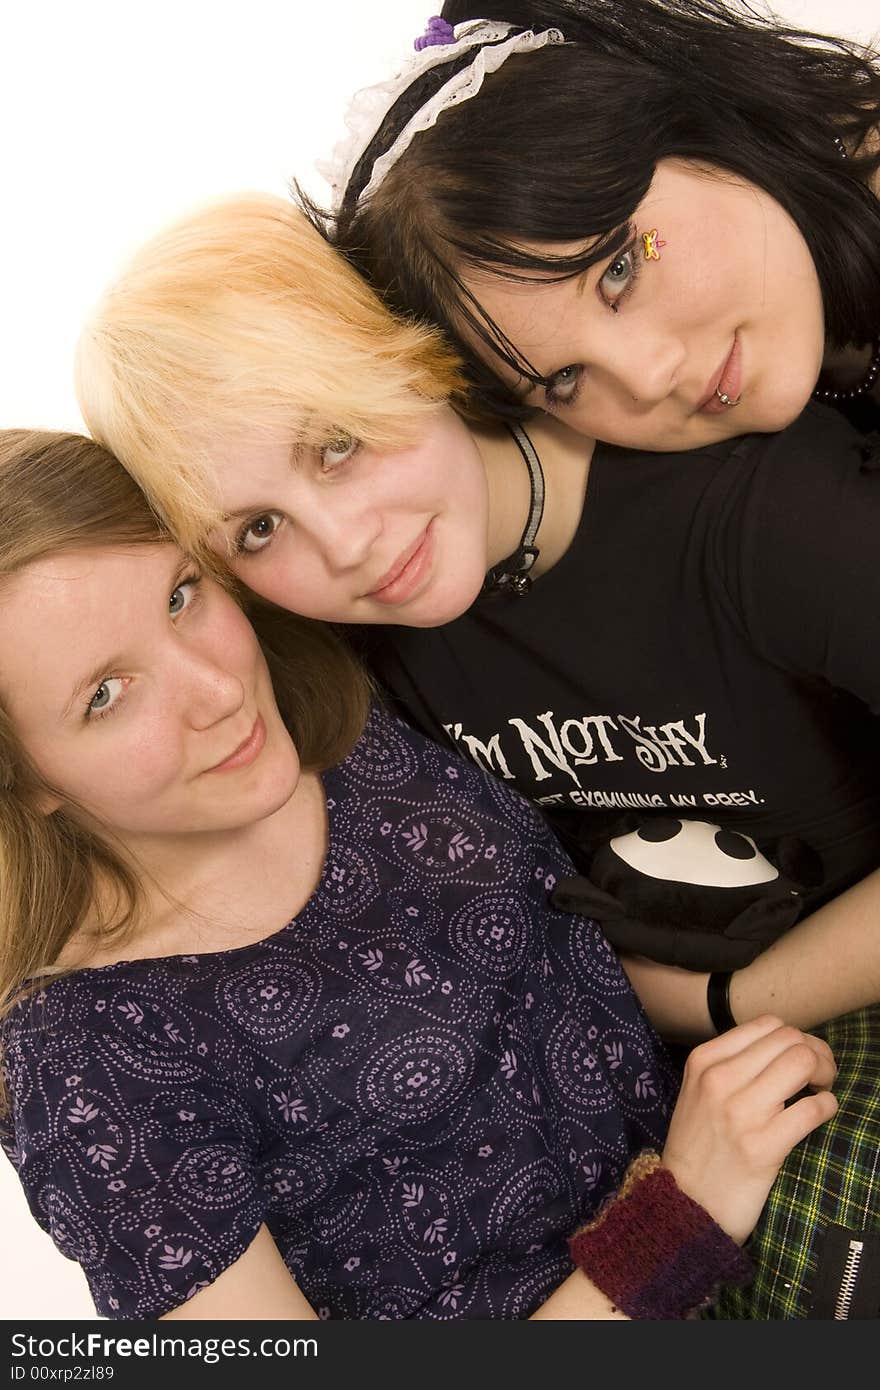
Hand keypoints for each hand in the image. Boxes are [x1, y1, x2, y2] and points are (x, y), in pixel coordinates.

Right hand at [660, 1014, 836, 1243]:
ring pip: (803, 1063)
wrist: (683, 1203)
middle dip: (817, 1053)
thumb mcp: (698, 1091)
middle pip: (791, 1039)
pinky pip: (813, 1108)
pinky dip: (827, 1106)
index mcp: (704, 1060)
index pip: (768, 1025)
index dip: (796, 1038)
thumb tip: (785, 1048)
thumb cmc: (698, 1146)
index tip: (802, 1060)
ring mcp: (741, 1112)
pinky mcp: (763, 1146)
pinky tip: (822, 1112)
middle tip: (820, 1076)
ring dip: (825, 1074)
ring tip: (821, 1090)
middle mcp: (720, 1079)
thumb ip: (731, 1064)